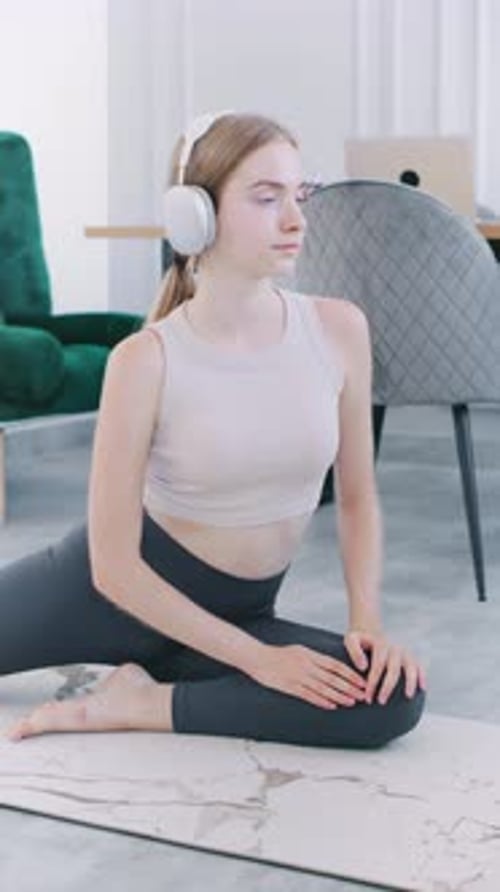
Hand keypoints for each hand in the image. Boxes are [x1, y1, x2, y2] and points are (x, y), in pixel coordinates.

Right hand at [248, 643, 366, 709]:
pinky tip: (331, 706)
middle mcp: (306, 665)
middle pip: (332, 677)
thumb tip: (331, 666)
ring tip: (351, 702)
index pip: (335, 665)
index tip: (361, 681)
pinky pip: (308, 695)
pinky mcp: (289, 686)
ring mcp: (298, 676)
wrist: (256, 657)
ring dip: (339, 696)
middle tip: (363, 694)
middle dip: (349, 687)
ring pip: (323, 687)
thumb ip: (315, 658)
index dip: (350, 674)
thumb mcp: (299, 650)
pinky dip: (321, 701)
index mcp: (310, 654)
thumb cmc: (277, 654)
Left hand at [344, 629, 425, 704]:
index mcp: (380, 644)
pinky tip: (422, 687)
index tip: (367, 698)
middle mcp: (394, 648)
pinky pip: (419, 666)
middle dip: (387, 687)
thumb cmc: (360, 641)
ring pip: (410, 667)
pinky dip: (422, 675)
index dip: (373, 683)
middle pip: (394, 669)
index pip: (377, 666)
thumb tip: (363, 667)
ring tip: (408, 696)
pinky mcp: (411, 657)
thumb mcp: (351, 639)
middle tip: (381, 702)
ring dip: (410, 682)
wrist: (371, 633)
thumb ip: (354, 650)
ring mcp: (404, 652)